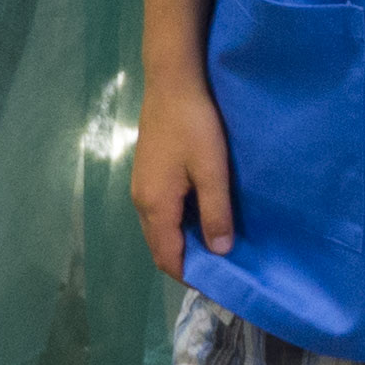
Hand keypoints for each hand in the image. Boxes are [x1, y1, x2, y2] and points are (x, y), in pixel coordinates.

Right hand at [131, 72, 237, 277]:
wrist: (172, 81)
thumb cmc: (194, 125)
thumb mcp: (212, 171)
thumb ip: (215, 213)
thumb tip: (219, 252)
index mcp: (155, 206)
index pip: (168, 258)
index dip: (190, 276)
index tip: (219, 284)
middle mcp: (141, 201)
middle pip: (160, 246)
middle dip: (187, 261)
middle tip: (222, 267)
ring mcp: (142, 186)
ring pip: (160, 228)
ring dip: (183, 241)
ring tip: (216, 243)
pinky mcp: (148, 172)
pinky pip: (160, 211)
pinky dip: (179, 223)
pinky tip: (203, 214)